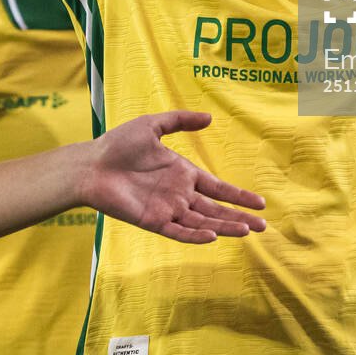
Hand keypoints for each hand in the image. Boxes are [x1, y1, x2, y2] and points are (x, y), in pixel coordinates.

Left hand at [82, 111, 266, 243]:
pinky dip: (195, 235)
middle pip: (215, 209)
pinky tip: (213, 236)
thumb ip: (180, 121)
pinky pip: (178, 231)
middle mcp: (179, 194)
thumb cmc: (118, 144)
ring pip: (202, 222)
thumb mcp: (152, 125)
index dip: (238, 196)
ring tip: (247, 231)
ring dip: (224, 227)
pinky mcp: (152, 221)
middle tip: (264, 225)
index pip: (217, 188)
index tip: (260, 202)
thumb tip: (210, 117)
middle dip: (239, 217)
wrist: (91, 164)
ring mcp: (167, 209)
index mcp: (183, 173)